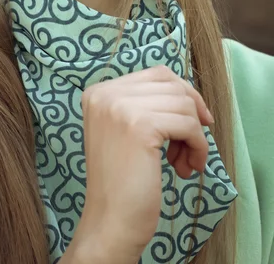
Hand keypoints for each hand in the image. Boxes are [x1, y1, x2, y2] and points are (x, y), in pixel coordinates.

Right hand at [70, 65, 211, 263]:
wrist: (110, 222)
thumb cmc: (123, 180)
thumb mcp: (125, 129)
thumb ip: (146, 103)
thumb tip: (189, 91)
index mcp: (99, 92)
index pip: (156, 74)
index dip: (182, 95)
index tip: (194, 123)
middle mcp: (105, 93)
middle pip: (172, 85)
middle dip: (190, 114)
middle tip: (190, 147)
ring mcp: (120, 107)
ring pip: (183, 104)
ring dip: (194, 135)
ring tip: (184, 162)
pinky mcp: (139, 125)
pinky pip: (188, 124)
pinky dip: (197, 146)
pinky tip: (187, 168)